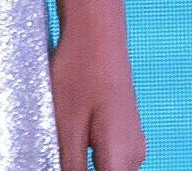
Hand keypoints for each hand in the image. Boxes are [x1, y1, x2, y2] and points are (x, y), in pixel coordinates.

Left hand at [50, 0, 145, 170]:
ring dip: (84, 165)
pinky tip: (69, 137)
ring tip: (60, 140)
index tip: (62, 161)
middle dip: (80, 170)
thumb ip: (68, 164)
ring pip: (107, 169)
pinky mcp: (124, 132)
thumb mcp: (64, 125)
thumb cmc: (79, 74)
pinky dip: (90, 156)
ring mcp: (132, 143)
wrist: (96, 35)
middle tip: (57, 150)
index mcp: (121, 159)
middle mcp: (135, 156)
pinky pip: (109, 157)